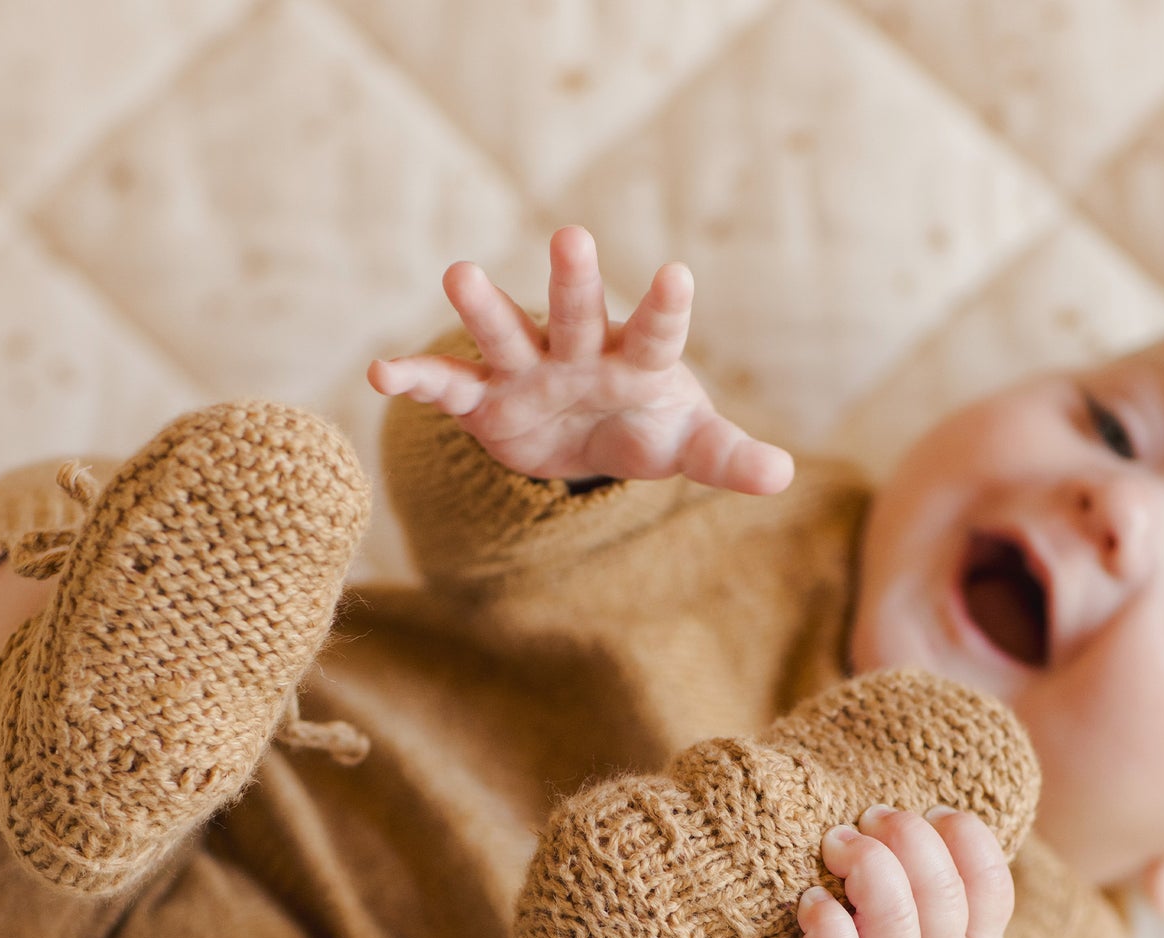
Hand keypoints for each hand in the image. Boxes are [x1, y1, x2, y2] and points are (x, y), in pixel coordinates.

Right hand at [367, 225, 794, 495]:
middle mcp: (578, 349)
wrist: (591, 440)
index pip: (655, 330)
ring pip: (504, 332)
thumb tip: (783, 475)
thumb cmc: (649, 427)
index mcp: (636, 358)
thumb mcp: (691, 446)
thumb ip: (729, 456)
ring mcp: (528, 369)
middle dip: (574, 280)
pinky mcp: (484, 399)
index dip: (665, 307)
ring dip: (484, 307)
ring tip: (459, 274)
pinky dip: (415, 378)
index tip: (678, 276)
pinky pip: (446, 386)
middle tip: (575, 237)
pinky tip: (381, 374)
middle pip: (576, 311)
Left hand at [776, 805, 1014, 937]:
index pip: (993, 884)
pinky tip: (810, 899)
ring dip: (867, 863)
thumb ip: (953, 896)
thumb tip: (932, 815)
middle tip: (873, 817)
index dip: (965, 836)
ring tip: (839, 843)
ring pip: (894, 918)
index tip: (932, 812)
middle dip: (907, 836)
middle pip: (941, 891)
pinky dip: (824, 918)